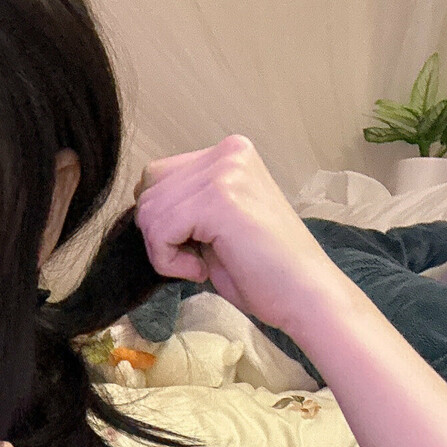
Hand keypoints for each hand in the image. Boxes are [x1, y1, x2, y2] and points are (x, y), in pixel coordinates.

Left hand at [132, 134, 343, 337]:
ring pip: (149, 211)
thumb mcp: (216, 224)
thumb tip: (142, 210)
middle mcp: (228, 152)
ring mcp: (225, 172)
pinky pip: (160, 230)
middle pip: (149, 189)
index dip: (162, 219)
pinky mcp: (219, 199)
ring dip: (164, 250)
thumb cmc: (263, 271)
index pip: (158, 175)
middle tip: (196, 258)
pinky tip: (201, 269)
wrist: (304, 295)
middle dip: (159, 234)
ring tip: (200, 264)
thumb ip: (186, 205)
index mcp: (230, 152)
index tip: (195, 245)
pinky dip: (169, 260)